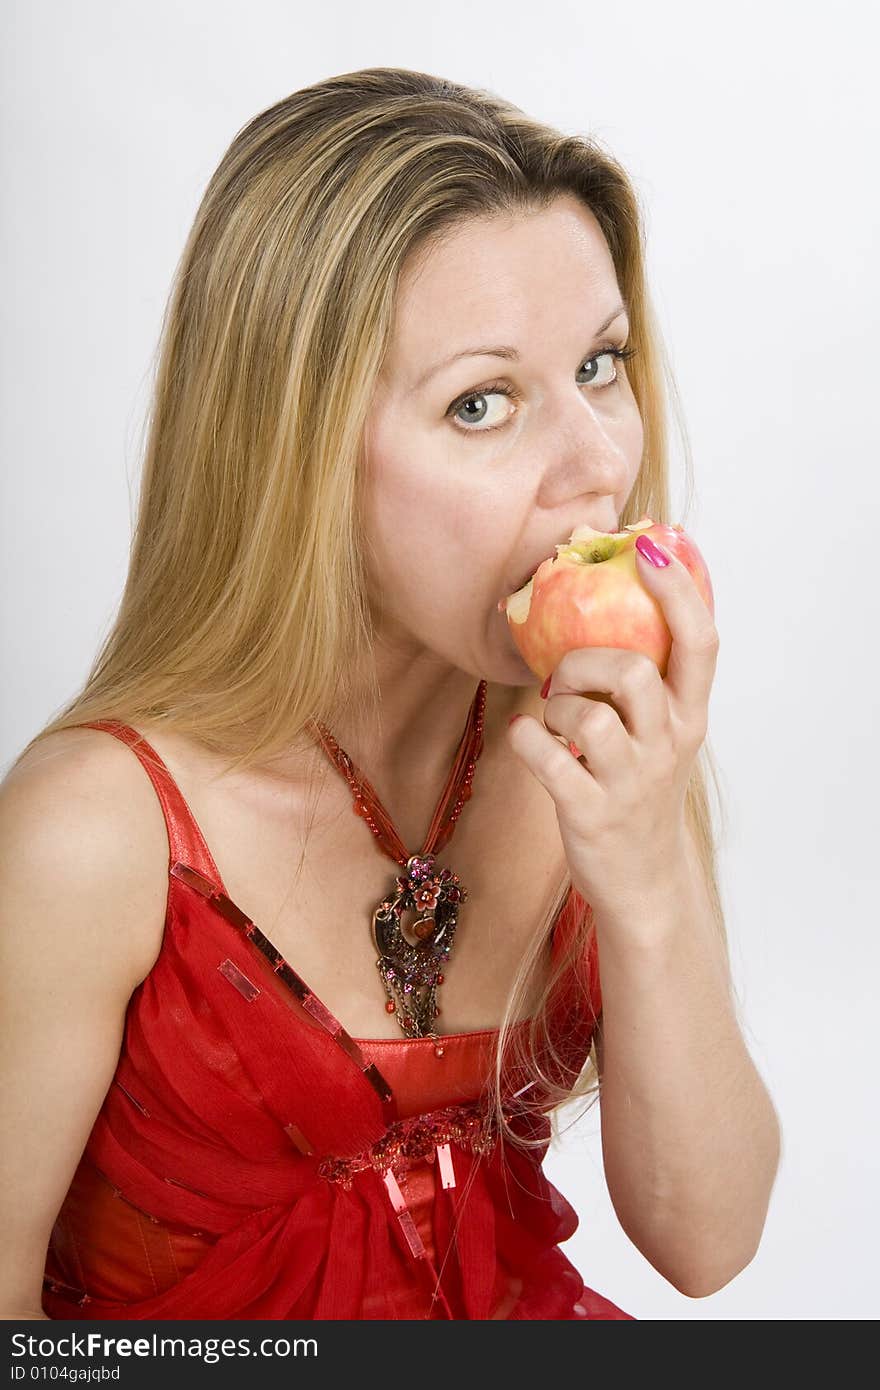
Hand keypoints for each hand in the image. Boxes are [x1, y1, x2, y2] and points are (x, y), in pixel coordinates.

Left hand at [507, 536, 718, 932]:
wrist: (643, 883)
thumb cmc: (640, 791)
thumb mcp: (660, 737)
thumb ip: (645, 682)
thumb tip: (604, 604)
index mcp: (689, 718)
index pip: (700, 641)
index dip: (677, 588)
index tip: (648, 546)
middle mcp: (667, 746)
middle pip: (633, 673)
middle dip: (583, 661)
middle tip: (563, 680)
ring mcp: (631, 782)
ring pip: (588, 716)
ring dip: (554, 706)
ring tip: (552, 721)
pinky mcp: (590, 812)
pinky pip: (547, 758)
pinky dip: (526, 739)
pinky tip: (525, 738)